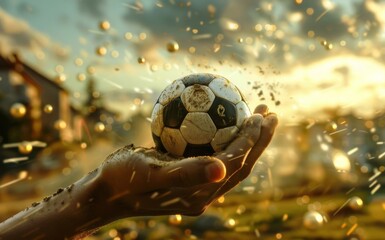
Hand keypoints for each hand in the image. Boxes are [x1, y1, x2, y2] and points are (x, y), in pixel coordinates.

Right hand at [97, 104, 277, 217]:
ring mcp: (196, 186)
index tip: (260, 115)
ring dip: (245, 139)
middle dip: (258, 139)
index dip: (251, 141)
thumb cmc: (122, 180)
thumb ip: (184, 173)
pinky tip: (220, 120)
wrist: (104, 193)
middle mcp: (203, 192)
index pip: (234, 164)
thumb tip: (221, 170)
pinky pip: (211, 156)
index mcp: (199, 194)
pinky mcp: (187, 178)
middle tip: (268, 111)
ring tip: (254, 114)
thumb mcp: (149, 172)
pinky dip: (223, 139)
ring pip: (228, 160)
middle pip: (239, 163)